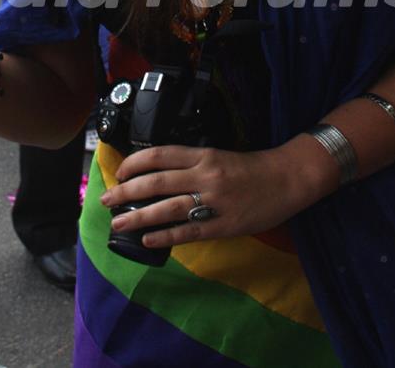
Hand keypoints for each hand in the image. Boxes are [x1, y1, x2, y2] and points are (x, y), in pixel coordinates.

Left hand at [100, 140, 330, 250]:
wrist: (287, 179)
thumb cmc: (252, 168)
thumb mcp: (219, 156)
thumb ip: (192, 164)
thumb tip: (159, 176)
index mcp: (203, 155)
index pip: (159, 154)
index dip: (134, 164)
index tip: (118, 172)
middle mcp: (204, 175)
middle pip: (156, 182)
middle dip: (126, 192)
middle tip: (107, 201)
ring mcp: (213, 201)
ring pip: (166, 208)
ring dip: (138, 217)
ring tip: (119, 224)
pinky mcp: (222, 225)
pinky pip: (187, 232)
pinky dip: (164, 237)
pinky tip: (147, 241)